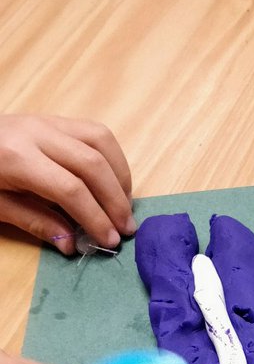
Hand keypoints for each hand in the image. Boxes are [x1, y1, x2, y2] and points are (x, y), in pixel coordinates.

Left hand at [0, 114, 134, 252]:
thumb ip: (35, 223)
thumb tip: (73, 244)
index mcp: (16, 158)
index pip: (70, 189)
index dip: (95, 217)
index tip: (108, 241)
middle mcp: (37, 133)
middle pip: (92, 164)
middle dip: (114, 200)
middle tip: (126, 229)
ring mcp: (48, 121)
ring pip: (100, 141)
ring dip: (119, 176)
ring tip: (124, 205)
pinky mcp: (55, 119)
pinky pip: (94, 132)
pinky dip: (112, 158)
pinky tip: (114, 182)